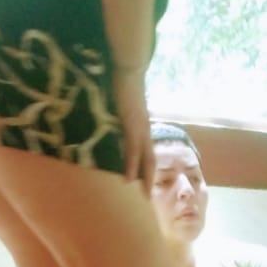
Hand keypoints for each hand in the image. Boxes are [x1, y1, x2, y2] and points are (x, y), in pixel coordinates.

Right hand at [113, 65, 154, 193]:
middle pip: (151, 160)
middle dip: (150, 180)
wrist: (128, 69)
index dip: (147, 167)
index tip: (144, 182)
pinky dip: (131, 166)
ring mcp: (140, 128)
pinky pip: (133, 150)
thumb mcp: (124, 105)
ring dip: (145, 179)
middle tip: (147, 197)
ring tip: (143, 195)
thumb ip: (122, 116)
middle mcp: (145, 130)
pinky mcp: (133, 125)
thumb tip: (115, 123)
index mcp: (142, 126)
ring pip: (146, 159)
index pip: (147, 151)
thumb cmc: (123, 83)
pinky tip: (129, 180)